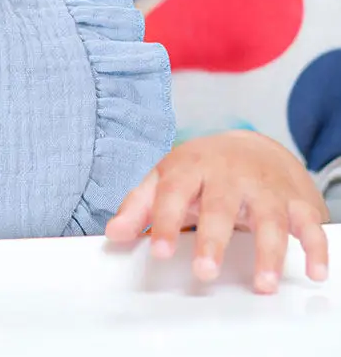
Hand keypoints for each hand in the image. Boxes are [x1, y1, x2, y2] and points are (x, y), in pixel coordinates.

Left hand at [107, 131, 328, 293]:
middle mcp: (228, 174)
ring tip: (263, 284)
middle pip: (220, 206)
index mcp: (190, 166)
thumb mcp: (165, 179)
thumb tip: (114, 234)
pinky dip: (315, 247)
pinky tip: (313, 271)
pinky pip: (309, 224)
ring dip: (269, 252)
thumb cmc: (202, 169)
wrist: (253, 146)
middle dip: (213, 239)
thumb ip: (139, 206)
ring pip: (269, 218)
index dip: (165, 222)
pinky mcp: (295, 201)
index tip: (159, 251)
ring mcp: (263, 187)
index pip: (173, 193)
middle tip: (204, 272)